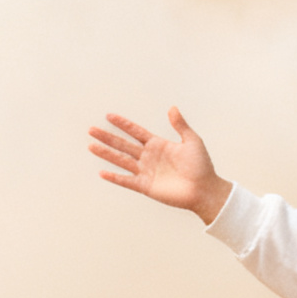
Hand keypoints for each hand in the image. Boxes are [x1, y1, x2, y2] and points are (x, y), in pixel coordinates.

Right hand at [90, 107, 232, 225]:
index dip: (123, 124)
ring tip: (91, 145)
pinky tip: (102, 173)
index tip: (109, 116)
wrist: (205, 189)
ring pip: (121, 160)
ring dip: (106, 154)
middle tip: (91, 129)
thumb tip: (172, 108)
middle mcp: (149, 157)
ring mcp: (146, 172)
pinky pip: (127, 181)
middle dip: (108, 137)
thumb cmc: (202, 166)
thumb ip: (180, 125)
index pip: (136, 132)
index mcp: (159, 145)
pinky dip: (115, 178)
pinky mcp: (146, 186)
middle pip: (123, 145)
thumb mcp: (192, 141)